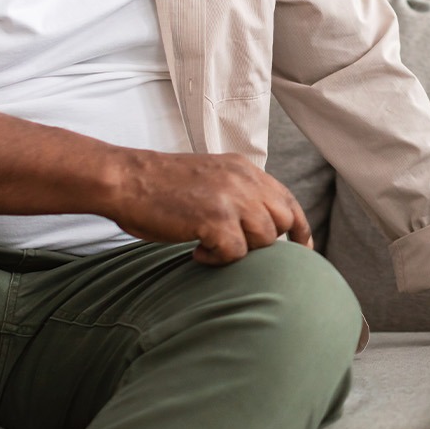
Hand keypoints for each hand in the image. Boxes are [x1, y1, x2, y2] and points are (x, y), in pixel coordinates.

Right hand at [109, 150, 313, 264]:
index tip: (304, 248)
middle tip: (233, 247)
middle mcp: (244, 180)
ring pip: (263, 239)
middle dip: (264, 242)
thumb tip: (263, 224)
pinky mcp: (215, 219)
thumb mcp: (211, 178)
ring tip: (207, 244)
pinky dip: (217, 259)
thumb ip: (239, 193)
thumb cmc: (160, 186)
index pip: (287, 200)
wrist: (126, 179)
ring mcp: (231, 199)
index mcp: (244, 169)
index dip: (300, 227)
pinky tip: (196, 251)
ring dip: (238, 250)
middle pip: (281, 222)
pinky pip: (236, 253)